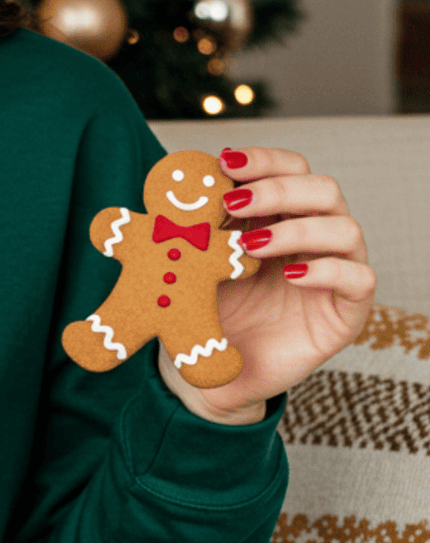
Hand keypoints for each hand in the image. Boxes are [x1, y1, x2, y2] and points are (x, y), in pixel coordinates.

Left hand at [157, 146, 375, 425]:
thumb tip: (183, 185)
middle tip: (234, 201)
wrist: (212, 381)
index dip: (264, 161)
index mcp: (281, 221)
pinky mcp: (346, 312)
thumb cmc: (209, 318)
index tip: (225, 163)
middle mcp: (313, 241)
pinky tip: (292, 277)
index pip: (290, 172)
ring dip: (297, 229)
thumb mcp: (196, 270)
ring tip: (250, 245)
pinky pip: (359, 279)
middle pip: (322, 190)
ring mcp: (334, 274)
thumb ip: (198, 230)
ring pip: (344, 229)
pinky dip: (328, 271)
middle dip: (278, 188)